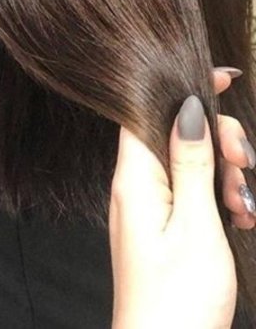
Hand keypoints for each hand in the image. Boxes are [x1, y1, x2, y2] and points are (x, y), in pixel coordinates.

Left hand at [110, 68, 252, 328]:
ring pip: (188, 164)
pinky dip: (217, 198)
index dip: (182, 88)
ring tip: (242, 207)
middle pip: (173, 133)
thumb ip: (192, 163)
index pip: (147, 109)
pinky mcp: (160, 225)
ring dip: (223, 176)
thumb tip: (187, 106)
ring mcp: (146, 205)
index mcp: (134, 178)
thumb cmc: (178, 300)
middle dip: (217, 141)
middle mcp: (134, 185)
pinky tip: (239, 219)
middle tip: (243, 168)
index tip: (225, 78)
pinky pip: (189, 192)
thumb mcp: (196, 225)